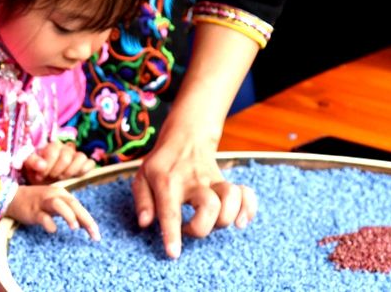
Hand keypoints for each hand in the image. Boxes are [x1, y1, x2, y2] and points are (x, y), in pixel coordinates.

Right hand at [6, 185, 100, 239]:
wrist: (13, 197)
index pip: (79, 207)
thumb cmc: (38, 202)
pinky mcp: (33, 210)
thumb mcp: (55, 204)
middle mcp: (54, 195)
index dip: (89, 220)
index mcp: (62, 194)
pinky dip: (48, 223)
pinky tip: (53, 230)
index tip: (97, 234)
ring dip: (68, 215)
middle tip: (94, 233)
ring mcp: (43, 202)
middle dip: (85, 219)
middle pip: (73, 205)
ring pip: (58, 205)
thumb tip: (85, 225)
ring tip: (75, 227)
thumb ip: (69, 212)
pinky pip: (42, 216)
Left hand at [22, 141, 95, 184]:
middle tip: (50, 178)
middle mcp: (66, 148)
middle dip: (57, 171)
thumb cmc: (37, 172)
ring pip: (81, 157)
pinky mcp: (85, 165)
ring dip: (70, 171)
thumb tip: (41, 166)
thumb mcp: (29, 166)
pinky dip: (85, 169)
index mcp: (53, 146)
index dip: (47, 165)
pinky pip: (90, 163)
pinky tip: (76, 177)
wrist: (44, 182)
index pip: (53, 152)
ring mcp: (76, 156)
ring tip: (61, 178)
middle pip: (67, 157)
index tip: (40, 176)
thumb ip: (32, 162)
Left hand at [131, 116, 256, 258]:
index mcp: (167, 181)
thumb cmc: (162, 163)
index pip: (170, 210)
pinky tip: (241, 220)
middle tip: (190, 228)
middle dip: (202, 227)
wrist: (186, 136)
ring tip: (212, 222)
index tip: (174, 254)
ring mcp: (213, 180)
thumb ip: (142, 201)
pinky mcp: (226, 181)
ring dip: (226, 218)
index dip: (172, 234)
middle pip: (210, 206)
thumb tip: (145, 223)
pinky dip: (248, 209)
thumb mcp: (142, 176)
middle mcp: (193, 181)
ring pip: (231, 198)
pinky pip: (247, 194)